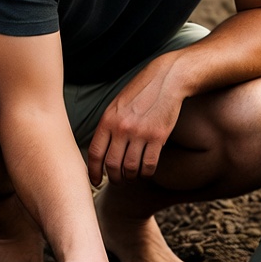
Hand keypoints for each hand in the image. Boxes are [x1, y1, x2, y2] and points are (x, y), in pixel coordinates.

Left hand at [87, 56, 184, 185]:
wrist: (167, 79)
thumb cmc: (141, 92)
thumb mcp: (117, 105)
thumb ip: (108, 126)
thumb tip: (101, 151)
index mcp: (108, 120)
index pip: (95, 153)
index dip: (93, 172)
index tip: (96, 181)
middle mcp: (122, 128)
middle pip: (112, 165)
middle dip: (114, 178)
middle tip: (118, 180)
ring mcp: (140, 133)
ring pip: (130, 168)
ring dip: (130, 177)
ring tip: (132, 176)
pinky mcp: (158, 137)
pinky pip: (149, 165)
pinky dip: (146, 173)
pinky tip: (145, 171)